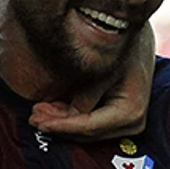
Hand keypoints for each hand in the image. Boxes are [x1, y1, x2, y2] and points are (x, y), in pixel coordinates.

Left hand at [28, 19, 153, 139]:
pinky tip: (51, 110)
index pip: (89, 126)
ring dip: (62, 122)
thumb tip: (65, 117)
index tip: (39, 122)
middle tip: (33, 117)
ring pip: (87, 130)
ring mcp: (129, 123)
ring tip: (38, 112)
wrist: (136, 36)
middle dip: (58, 125)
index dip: (62, 126)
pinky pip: (92, 123)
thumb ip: (85, 95)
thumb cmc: (121, 48)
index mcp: (131, 111)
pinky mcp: (121, 119)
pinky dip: (71, 118)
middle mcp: (133, 122)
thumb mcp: (101, 68)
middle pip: (87, 132)